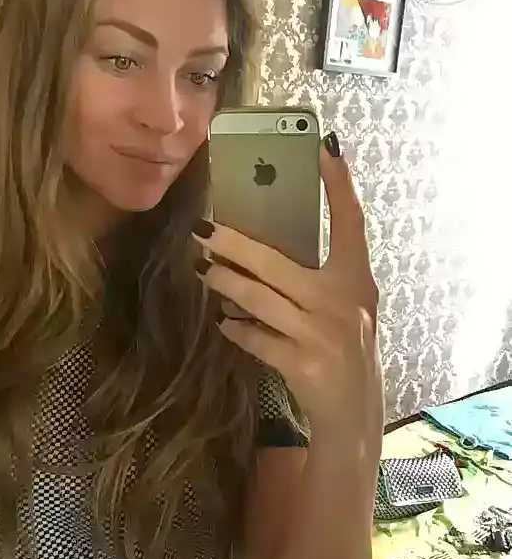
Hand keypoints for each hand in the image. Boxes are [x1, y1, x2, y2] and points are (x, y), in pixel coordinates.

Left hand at [193, 134, 382, 436]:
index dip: (339, 185)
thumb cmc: (345, 348)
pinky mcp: (302, 364)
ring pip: (259, 299)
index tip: (325, 147)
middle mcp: (342, 302)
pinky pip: (256, 338)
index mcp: (356, 280)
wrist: (353, 411)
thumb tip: (260, 249)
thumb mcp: (344, 307)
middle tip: (202, 231)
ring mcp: (322, 334)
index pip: (351, 222)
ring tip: (204, 272)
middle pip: (277, 262)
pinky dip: (237, 330)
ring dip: (226, 284)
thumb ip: (318, 278)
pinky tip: (225, 324)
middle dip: (234, 246)